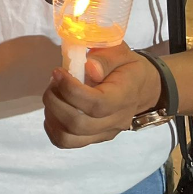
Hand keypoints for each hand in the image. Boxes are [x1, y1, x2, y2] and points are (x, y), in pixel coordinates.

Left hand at [42, 43, 162, 148]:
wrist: (140, 87)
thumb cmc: (126, 66)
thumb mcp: (120, 52)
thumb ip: (105, 58)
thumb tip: (89, 67)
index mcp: (124, 97)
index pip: (96, 104)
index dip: (70, 90)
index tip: (58, 72)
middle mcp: (116, 121)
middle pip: (78, 124)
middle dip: (56, 101)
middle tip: (54, 81)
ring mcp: (104, 133)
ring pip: (69, 137)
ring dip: (52, 114)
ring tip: (54, 94)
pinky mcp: (94, 138)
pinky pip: (66, 142)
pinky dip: (52, 127)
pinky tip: (54, 108)